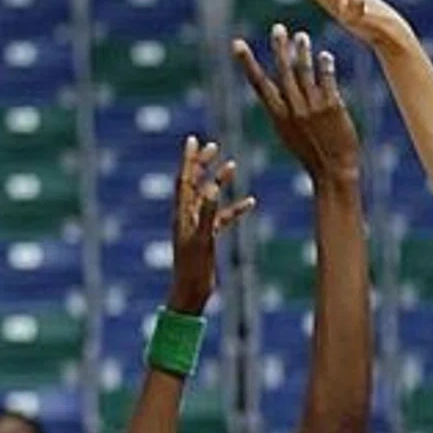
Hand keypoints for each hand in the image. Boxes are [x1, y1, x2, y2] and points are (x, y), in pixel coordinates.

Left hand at [167, 136, 254, 314]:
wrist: (190, 292)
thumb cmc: (193, 268)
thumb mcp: (201, 238)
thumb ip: (206, 213)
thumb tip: (211, 187)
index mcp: (182, 213)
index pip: (184, 179)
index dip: (189, 159)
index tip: (194, 140)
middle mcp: (187, 216)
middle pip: (194, 183)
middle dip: (202, 164)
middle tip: (214, 147)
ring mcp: (197, 226)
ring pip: (209, 198)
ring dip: (219, 182)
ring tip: (232, 166)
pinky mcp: (208, 238)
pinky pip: (222, 218)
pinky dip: (235, 209)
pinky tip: (250, 202)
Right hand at [230, 22, 360, 187]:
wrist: (334, 171)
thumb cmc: (312, 154)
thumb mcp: (290, 134)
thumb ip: (286, 111)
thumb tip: (281, 92)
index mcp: (278, 116)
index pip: (258, 83)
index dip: (247, 62)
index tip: (236, 44)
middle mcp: (293, 109)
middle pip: (283, 72)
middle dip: (279, 48)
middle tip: (278, 28)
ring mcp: (313, 108)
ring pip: (305, 73)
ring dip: (302, 52)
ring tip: (301, 36)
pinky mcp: (332, 108)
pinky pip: (327, 81)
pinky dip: (325, 66)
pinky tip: (324, 55)